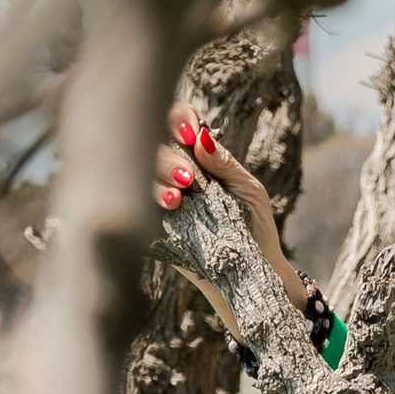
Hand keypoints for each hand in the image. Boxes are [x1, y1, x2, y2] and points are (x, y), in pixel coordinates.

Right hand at [155, 113, 302, 322]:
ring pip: (141, 175)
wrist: (252, 275)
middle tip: (188, 179)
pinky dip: (152, 202)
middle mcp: (176, 174)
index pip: (178, 123)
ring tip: (178, 197)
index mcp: (200, 159)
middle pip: (154, 148)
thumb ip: (226, 164)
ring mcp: (162, 199)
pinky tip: (169, 207)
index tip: (189, 133)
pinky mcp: (154, 226)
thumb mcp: (249, 191)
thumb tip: (200, 138)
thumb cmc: (255, 228)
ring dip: (158, 180)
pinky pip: (138, 207)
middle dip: (168, 158)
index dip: (179, 119)